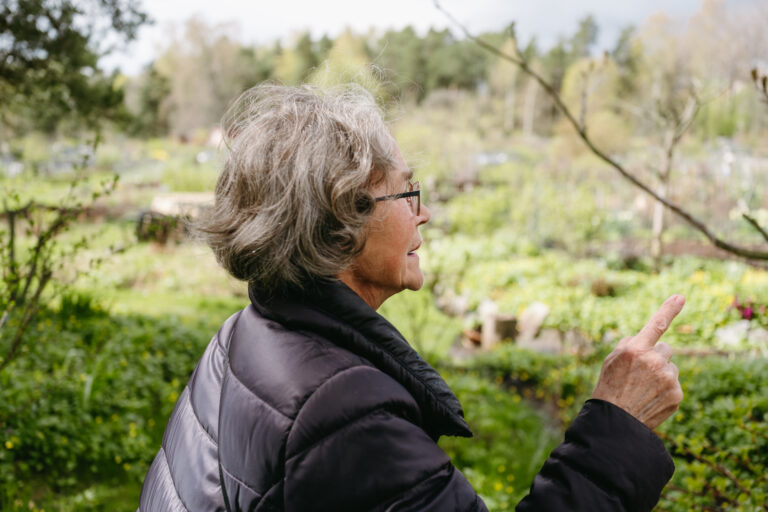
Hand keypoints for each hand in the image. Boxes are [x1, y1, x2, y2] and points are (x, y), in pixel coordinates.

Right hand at [591, 295, 684, 429]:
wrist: (616, 421)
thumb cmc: (610, 387)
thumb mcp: (611, 360)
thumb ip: (630, 344)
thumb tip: (645, 338)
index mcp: (635, 350)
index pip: (656, 324)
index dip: (669, 309)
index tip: (681, 296)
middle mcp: (654, 361)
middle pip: (665, 349)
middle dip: (656, 356)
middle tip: (640, 373)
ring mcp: (667, 378)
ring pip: (670, 366)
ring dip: (661, 373)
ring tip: (643, 389)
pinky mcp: (677, 394)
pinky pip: (674, 382)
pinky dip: (665, 388)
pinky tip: (651, 398)